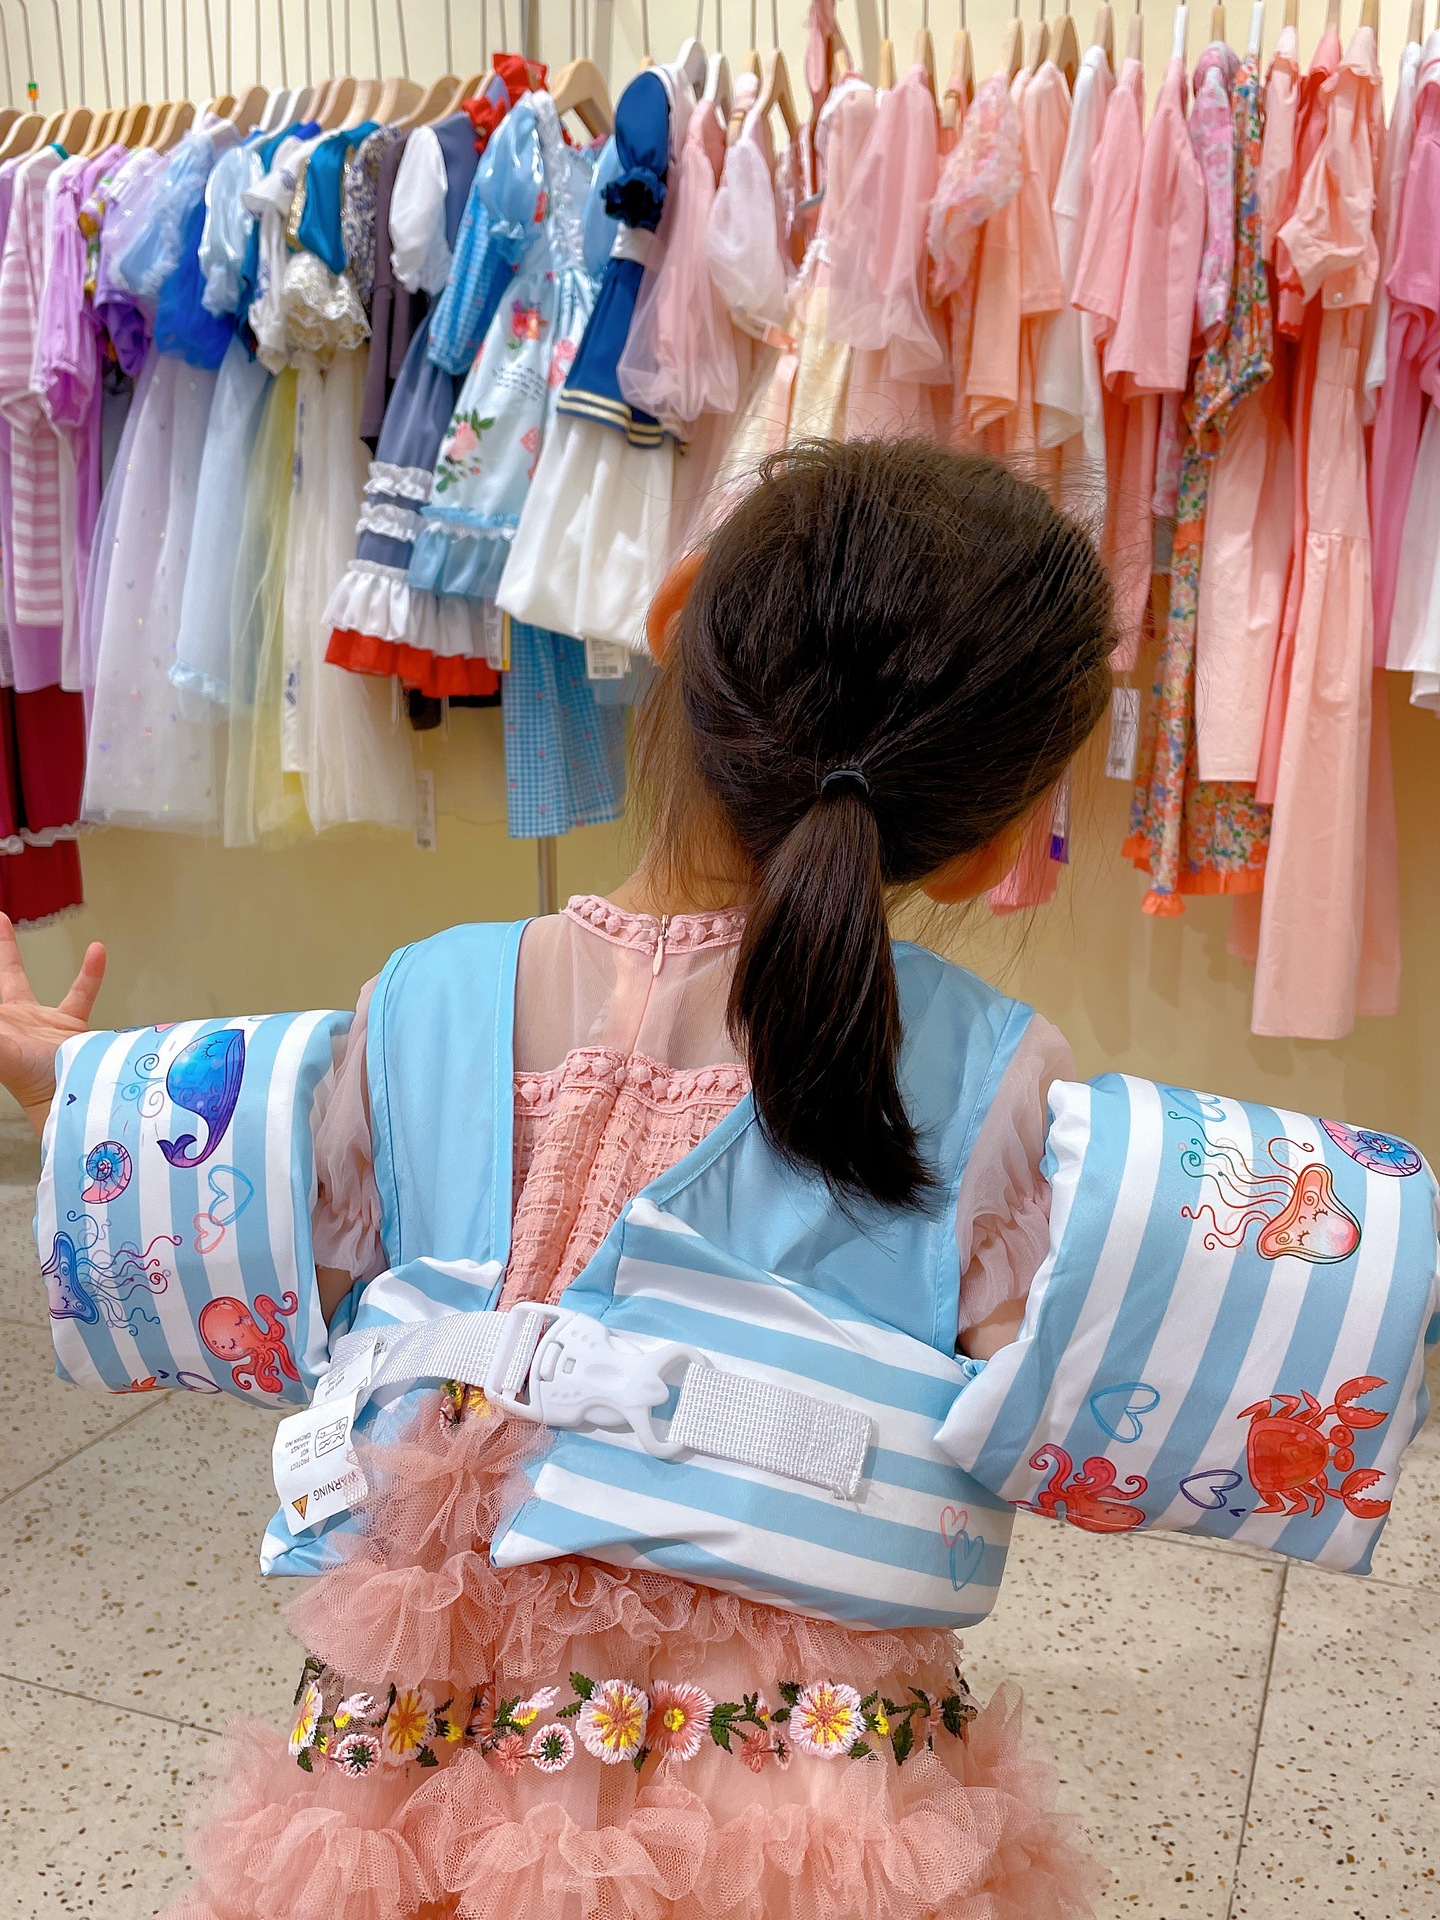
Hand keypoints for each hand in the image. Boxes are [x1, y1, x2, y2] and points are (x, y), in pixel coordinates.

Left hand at [0, 914, 106, 1134]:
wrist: (74, 1098)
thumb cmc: (33, 1081)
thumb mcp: (3, 1050)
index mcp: (1, 1022)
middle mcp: (19, 1020)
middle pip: (8, 977)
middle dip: (3, 952)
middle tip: (0, 923)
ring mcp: (47, 1023)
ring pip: (47, 984)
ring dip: (39, 961)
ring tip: (41, 936)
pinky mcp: (74, 1028)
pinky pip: (83, 993)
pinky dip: (90, 973)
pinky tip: (96, 952)